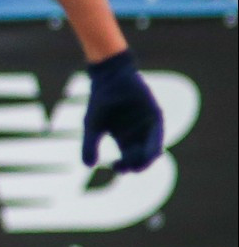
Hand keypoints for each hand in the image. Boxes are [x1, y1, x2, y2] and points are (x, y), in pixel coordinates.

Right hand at [80, 50, 163, 173]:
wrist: (109, 79)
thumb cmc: (100, 101)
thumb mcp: (92, 127)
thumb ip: (90, 145)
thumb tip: (88, 166)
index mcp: (123, 139)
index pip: (128, 160)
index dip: (124, 167)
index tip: (115, 166)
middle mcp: (138, 135)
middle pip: (142, 157)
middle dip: (137, 165)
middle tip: (129, 167)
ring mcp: (148, 125)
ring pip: (154, 148)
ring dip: (148, 158)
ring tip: (141, 162)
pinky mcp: (156, 116)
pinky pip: (158, 133)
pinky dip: (155, 144)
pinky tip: (152, 151)